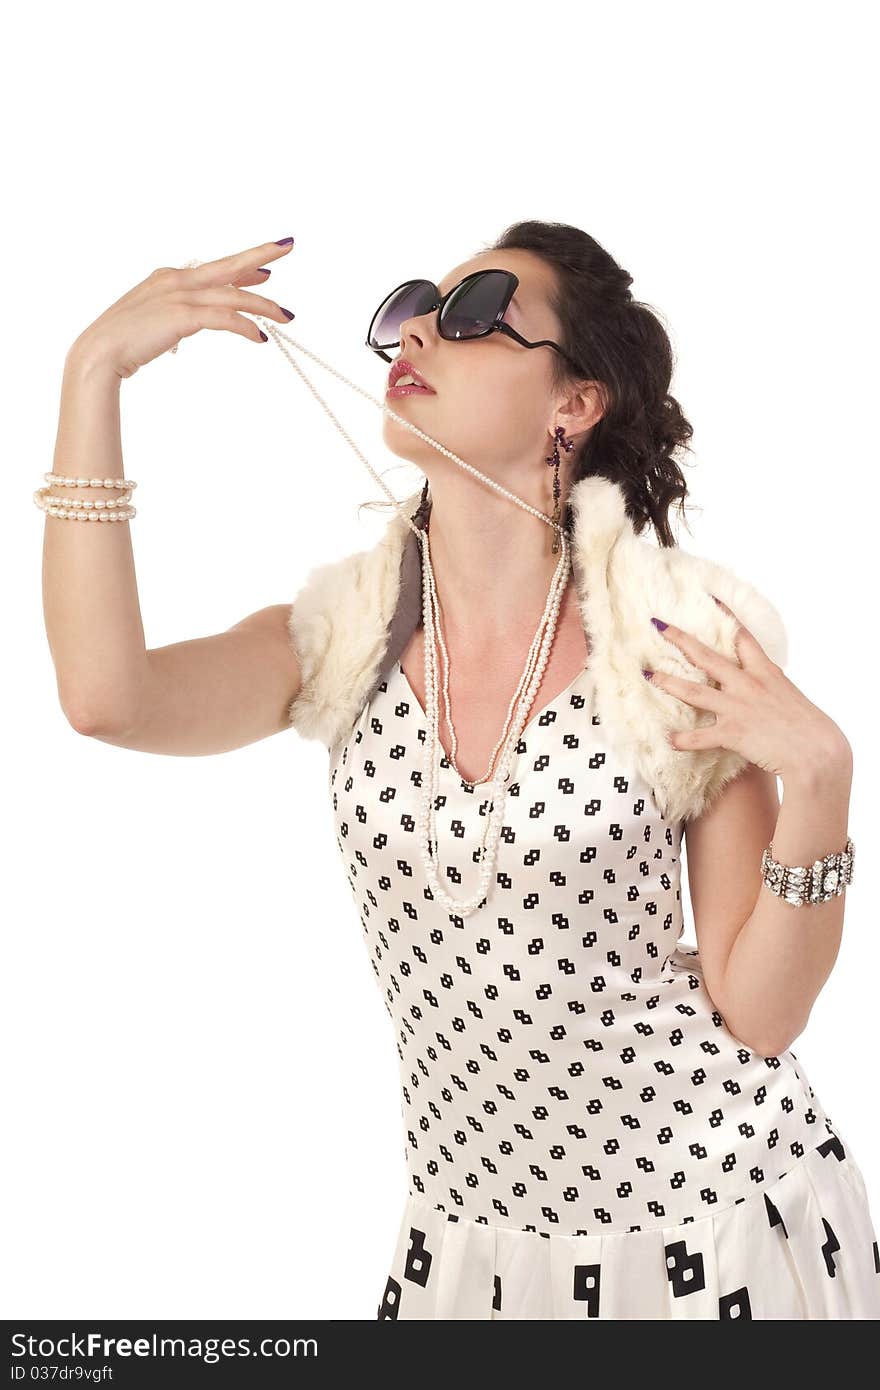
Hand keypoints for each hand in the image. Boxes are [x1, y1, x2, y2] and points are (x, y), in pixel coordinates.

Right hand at [66, 237, 296, 379]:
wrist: (100, 352)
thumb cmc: (123, 341)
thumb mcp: (152, 319)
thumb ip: (174, 313)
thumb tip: (192, 319)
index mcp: (169, 278)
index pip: (214, 269)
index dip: (242, 267)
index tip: (265, 269)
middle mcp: (177, 280)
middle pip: (228, 266)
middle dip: (260, 256)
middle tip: (287, 246)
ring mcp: (180, 296)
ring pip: (233, 295)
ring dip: (263, 306)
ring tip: (285, 317)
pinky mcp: (183, 316)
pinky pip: (225, 318)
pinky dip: (245, 326)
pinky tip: (260, 337)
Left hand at [643, 595, 851, 781]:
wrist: (818, 751)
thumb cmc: (807, 726)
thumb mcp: (787, 696)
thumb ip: (768, 686)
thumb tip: (759, 682)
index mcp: (764, 672)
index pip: (742, 636)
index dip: (725, 614)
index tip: (709, 596)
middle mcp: (747, 684)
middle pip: (706, 656)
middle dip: (680, 639)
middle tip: (657, 625)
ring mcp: (738, 707)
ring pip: (694, 692)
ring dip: (667, 683)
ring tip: (647, 675)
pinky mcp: (733, 733)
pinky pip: (700, 737)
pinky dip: (683, 739)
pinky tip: (668, 739)